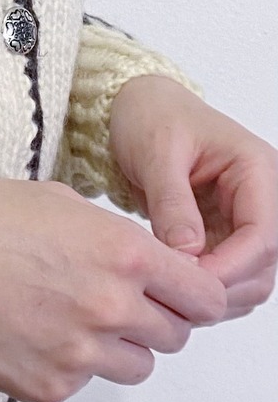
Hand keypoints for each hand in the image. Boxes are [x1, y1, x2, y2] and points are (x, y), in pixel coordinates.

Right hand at [0, 176, 227, 401]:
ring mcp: (81, 351)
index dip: (191, 293)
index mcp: (121, 252)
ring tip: (66, 315)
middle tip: (109, 299)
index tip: (175, 292)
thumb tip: (135, 260)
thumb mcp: (53, 199)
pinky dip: (66, 361)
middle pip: (175, 334)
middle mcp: (112, 306)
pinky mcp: (50, 385)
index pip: (202, 294)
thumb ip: (108, 233)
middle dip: (151, 317)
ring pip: (136, 365)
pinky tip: (29, 328)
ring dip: (115, 345)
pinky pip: (84, 381)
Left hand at [109, 74, 277, 319]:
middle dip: (224, 285)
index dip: (230, 267)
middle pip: (264, 264)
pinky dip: (207, 284)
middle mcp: (262, 198)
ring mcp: (246, 217)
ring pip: (252, 276)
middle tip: (176, 295)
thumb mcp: (155, 153)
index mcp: (257, 170)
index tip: (189, 281)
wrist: (138, 106)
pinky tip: (175, 285)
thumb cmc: (150, 117)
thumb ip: (172, 202)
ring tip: (172, 291)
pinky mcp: (226, 231)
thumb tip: (188, 253)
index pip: (263, 236)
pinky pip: (230, 271)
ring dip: (217, 291)